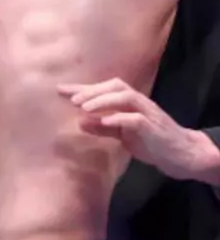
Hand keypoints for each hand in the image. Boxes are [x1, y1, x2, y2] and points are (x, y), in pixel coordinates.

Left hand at [58, 77, 210, 180]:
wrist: (180, 154)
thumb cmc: (150, 141)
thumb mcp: (122, 135)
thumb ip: (103, 128)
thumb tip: (79, 122)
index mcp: (128, 101)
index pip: (103, 89)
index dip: (81, 88)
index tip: (59, 90)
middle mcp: (137, 101)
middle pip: (115, 85)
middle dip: (92, 90)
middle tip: (71, 99)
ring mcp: (146, 112)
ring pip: (124, 96)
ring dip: (103, 100)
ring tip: (83, 107)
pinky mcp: (152, 126)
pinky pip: (135, 118)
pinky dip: (118, 118)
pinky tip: (105, 122)